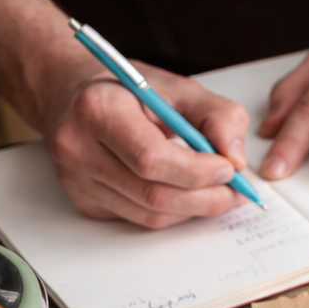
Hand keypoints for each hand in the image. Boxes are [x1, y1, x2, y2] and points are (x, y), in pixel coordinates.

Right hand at [0, 0, 253, 229]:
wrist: (71, 92)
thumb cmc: (126, 89)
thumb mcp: (178, 88)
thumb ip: (218, 116)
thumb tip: (237, 159)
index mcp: (97, 109)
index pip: (152, 159)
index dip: (198, 170)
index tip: (230, 167)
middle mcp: (77, 148)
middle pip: (153, 194)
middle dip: (205, 198)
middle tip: (235, 191)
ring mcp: (75, 180)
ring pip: (149, 215)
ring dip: (193, 209)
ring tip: (217, 192)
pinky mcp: (83, 201)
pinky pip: (138, 219)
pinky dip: (171, 212)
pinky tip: (185, 193)